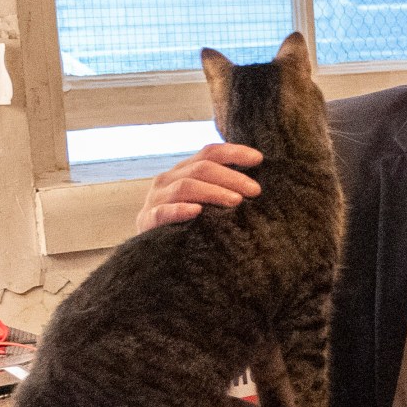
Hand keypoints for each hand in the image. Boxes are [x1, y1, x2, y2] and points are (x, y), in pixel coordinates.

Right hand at [135, 142, 261, 231]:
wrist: (153, 254)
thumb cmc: (190, 225)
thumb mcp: (207, 202)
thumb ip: (225, 189)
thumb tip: (260, 185)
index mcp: (184, 171)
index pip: (209, 153)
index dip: (234, 152)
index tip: (259, 159)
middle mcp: (168, 180)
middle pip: (201, 168)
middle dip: (231, 177)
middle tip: (255, 190)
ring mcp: (156, 199)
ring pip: (186, 187)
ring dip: (213, 192)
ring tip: (237, 201)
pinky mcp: (147, 220)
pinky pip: (162, 212)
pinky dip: (180, 210)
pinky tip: (197, 212)